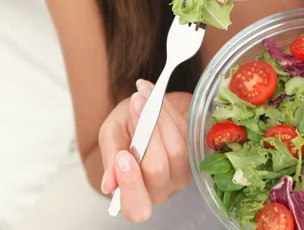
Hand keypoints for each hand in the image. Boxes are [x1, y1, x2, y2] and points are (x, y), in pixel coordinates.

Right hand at [99, 79, 192, 221]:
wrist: (147, 107)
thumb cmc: (126, 126)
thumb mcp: (110, 135)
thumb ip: (110, 156)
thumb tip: (108, 185)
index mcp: (134, 194)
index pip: (136, 207)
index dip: (131, 185)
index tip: (123, 155)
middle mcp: (160, 189)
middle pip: (157, 170)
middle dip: (145, 133)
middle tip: (135, 104)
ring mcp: (181, 173)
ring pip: (176, 150)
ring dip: (159, 118)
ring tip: (144, 96)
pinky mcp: (195, 153)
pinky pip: (185, 134)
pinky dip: (169, 112)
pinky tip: (157, 98)